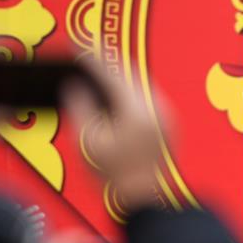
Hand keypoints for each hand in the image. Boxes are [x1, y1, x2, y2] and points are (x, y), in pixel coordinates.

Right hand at [62, 59, 161, 210]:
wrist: (147, 200)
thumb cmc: (116, 176)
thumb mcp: (88, 142)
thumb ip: (81, 107)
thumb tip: (75, 86)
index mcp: (136, 109)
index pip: (111, 72)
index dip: (92, 55)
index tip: (78, 43)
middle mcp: (156, 107)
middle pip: (129, 72)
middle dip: (107, 59)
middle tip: (88, 48)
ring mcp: (165, 114)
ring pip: (139, 82)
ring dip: (119, 73)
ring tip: (98, 66)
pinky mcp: (167, 123)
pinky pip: (146, 96)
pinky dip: (129, 89)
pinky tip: (115, 91)